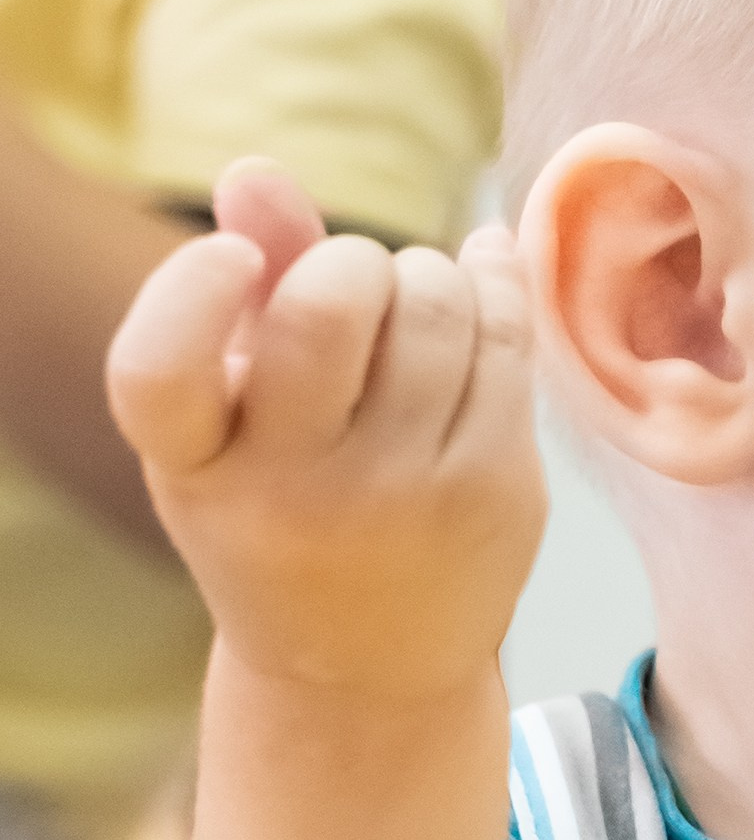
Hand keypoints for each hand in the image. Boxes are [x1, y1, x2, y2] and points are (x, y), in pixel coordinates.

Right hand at [105, 158, 546, 696]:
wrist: (369, 668)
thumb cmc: (285, 512)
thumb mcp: (232, 421)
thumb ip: (241, 293)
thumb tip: (255, 171)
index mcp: (196, 468)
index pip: (160, 370)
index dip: (191, 289)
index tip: (228, 258)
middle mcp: (291, 492)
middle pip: (329, 305)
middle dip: (351, 260)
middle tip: (354, 290)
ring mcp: (403, 495)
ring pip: (435, 305)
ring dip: (427, 277)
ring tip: (411, 313)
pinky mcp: (494, 489)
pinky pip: (507, 339)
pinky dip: (492, 290)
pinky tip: (477, 291)